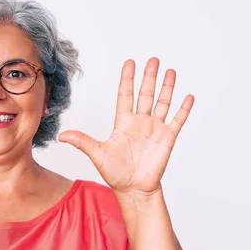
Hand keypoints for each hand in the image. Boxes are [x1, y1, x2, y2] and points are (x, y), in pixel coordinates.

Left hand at [59, 57, 193, 196]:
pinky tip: (188, 96)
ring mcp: (155, 129)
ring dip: (166, 88)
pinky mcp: (167, 139)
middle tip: (153, 60)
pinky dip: (183, 109)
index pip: (126, 95)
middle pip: (145, 94)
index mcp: (123, 123)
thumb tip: (62, 136)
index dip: (127, 79)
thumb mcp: (97, 154)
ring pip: (162, 103)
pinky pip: (177, 120)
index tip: (130, 63)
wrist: (133, 189)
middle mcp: (140, 122)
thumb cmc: (115, 173)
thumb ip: (82, 141)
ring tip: (170, 71)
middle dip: (149, 77)